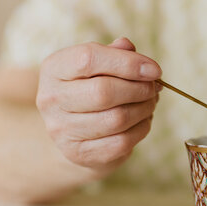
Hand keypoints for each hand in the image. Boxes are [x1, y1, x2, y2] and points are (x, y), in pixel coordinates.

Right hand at [36, 38, 161, 175]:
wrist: (76, 133)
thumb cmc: (92, 89)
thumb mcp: (99, 66)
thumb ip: (116, 54)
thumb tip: (133, 52)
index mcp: (55, 68)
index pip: (89, 58)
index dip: (128, 63)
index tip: (155, 70)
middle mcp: (51, 99)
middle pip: (104, 91)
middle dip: (139, 89)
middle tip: (154, 88)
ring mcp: (62, 129)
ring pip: (117, 118)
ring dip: (144, 109)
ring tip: (151, 102)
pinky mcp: (80, 153)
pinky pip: (122, 141)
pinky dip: (141, 129)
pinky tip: (143, 120)